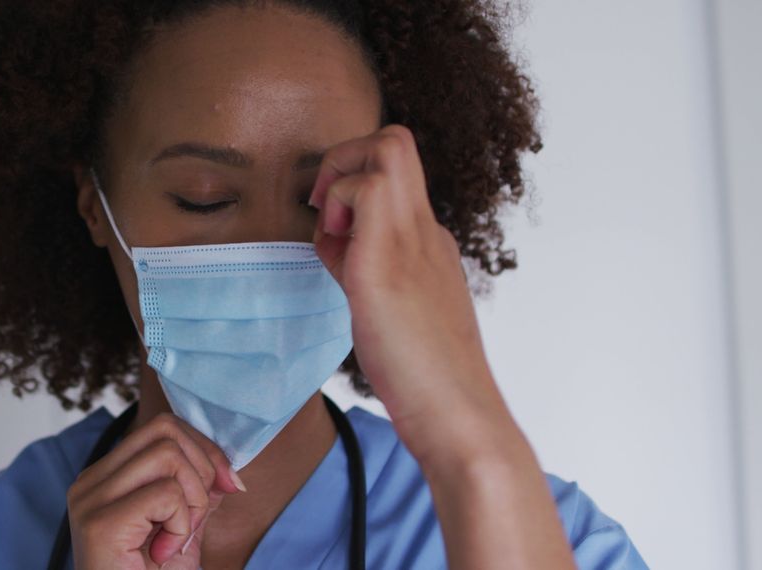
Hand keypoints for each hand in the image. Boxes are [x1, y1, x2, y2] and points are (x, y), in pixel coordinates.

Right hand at [66, 412, 243, 568]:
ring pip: (167, 455)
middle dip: (202, 468)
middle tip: (197, 517)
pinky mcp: (101, 523)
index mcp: (105, 478)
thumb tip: (226, 467)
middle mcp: (90, 482)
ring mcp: (90, 500)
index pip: (161, 427)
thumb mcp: (184, 528)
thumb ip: (198, 492)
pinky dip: (181, 524)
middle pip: (164, 430)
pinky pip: (166, 494)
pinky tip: (165, 553)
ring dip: (192, 498)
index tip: (226, 486)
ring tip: (177, 536)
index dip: (204, 449)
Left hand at [309, 124, 511, 463]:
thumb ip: (371, 267)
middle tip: (326, 215)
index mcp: (430, 242)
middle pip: (396, 140)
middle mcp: (426, 231)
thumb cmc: (425, 376)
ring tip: (333, 240)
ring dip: (340, 181)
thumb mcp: (395, 307)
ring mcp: (412, 242)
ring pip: (385, 147)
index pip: (393, 176)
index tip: (336, 234)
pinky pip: (364, 192)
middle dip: (345, 158)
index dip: (353, 188)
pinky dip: (337, 212)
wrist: (459, 417)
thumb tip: (336, 243)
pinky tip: (336, 263)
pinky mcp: (387, 264)